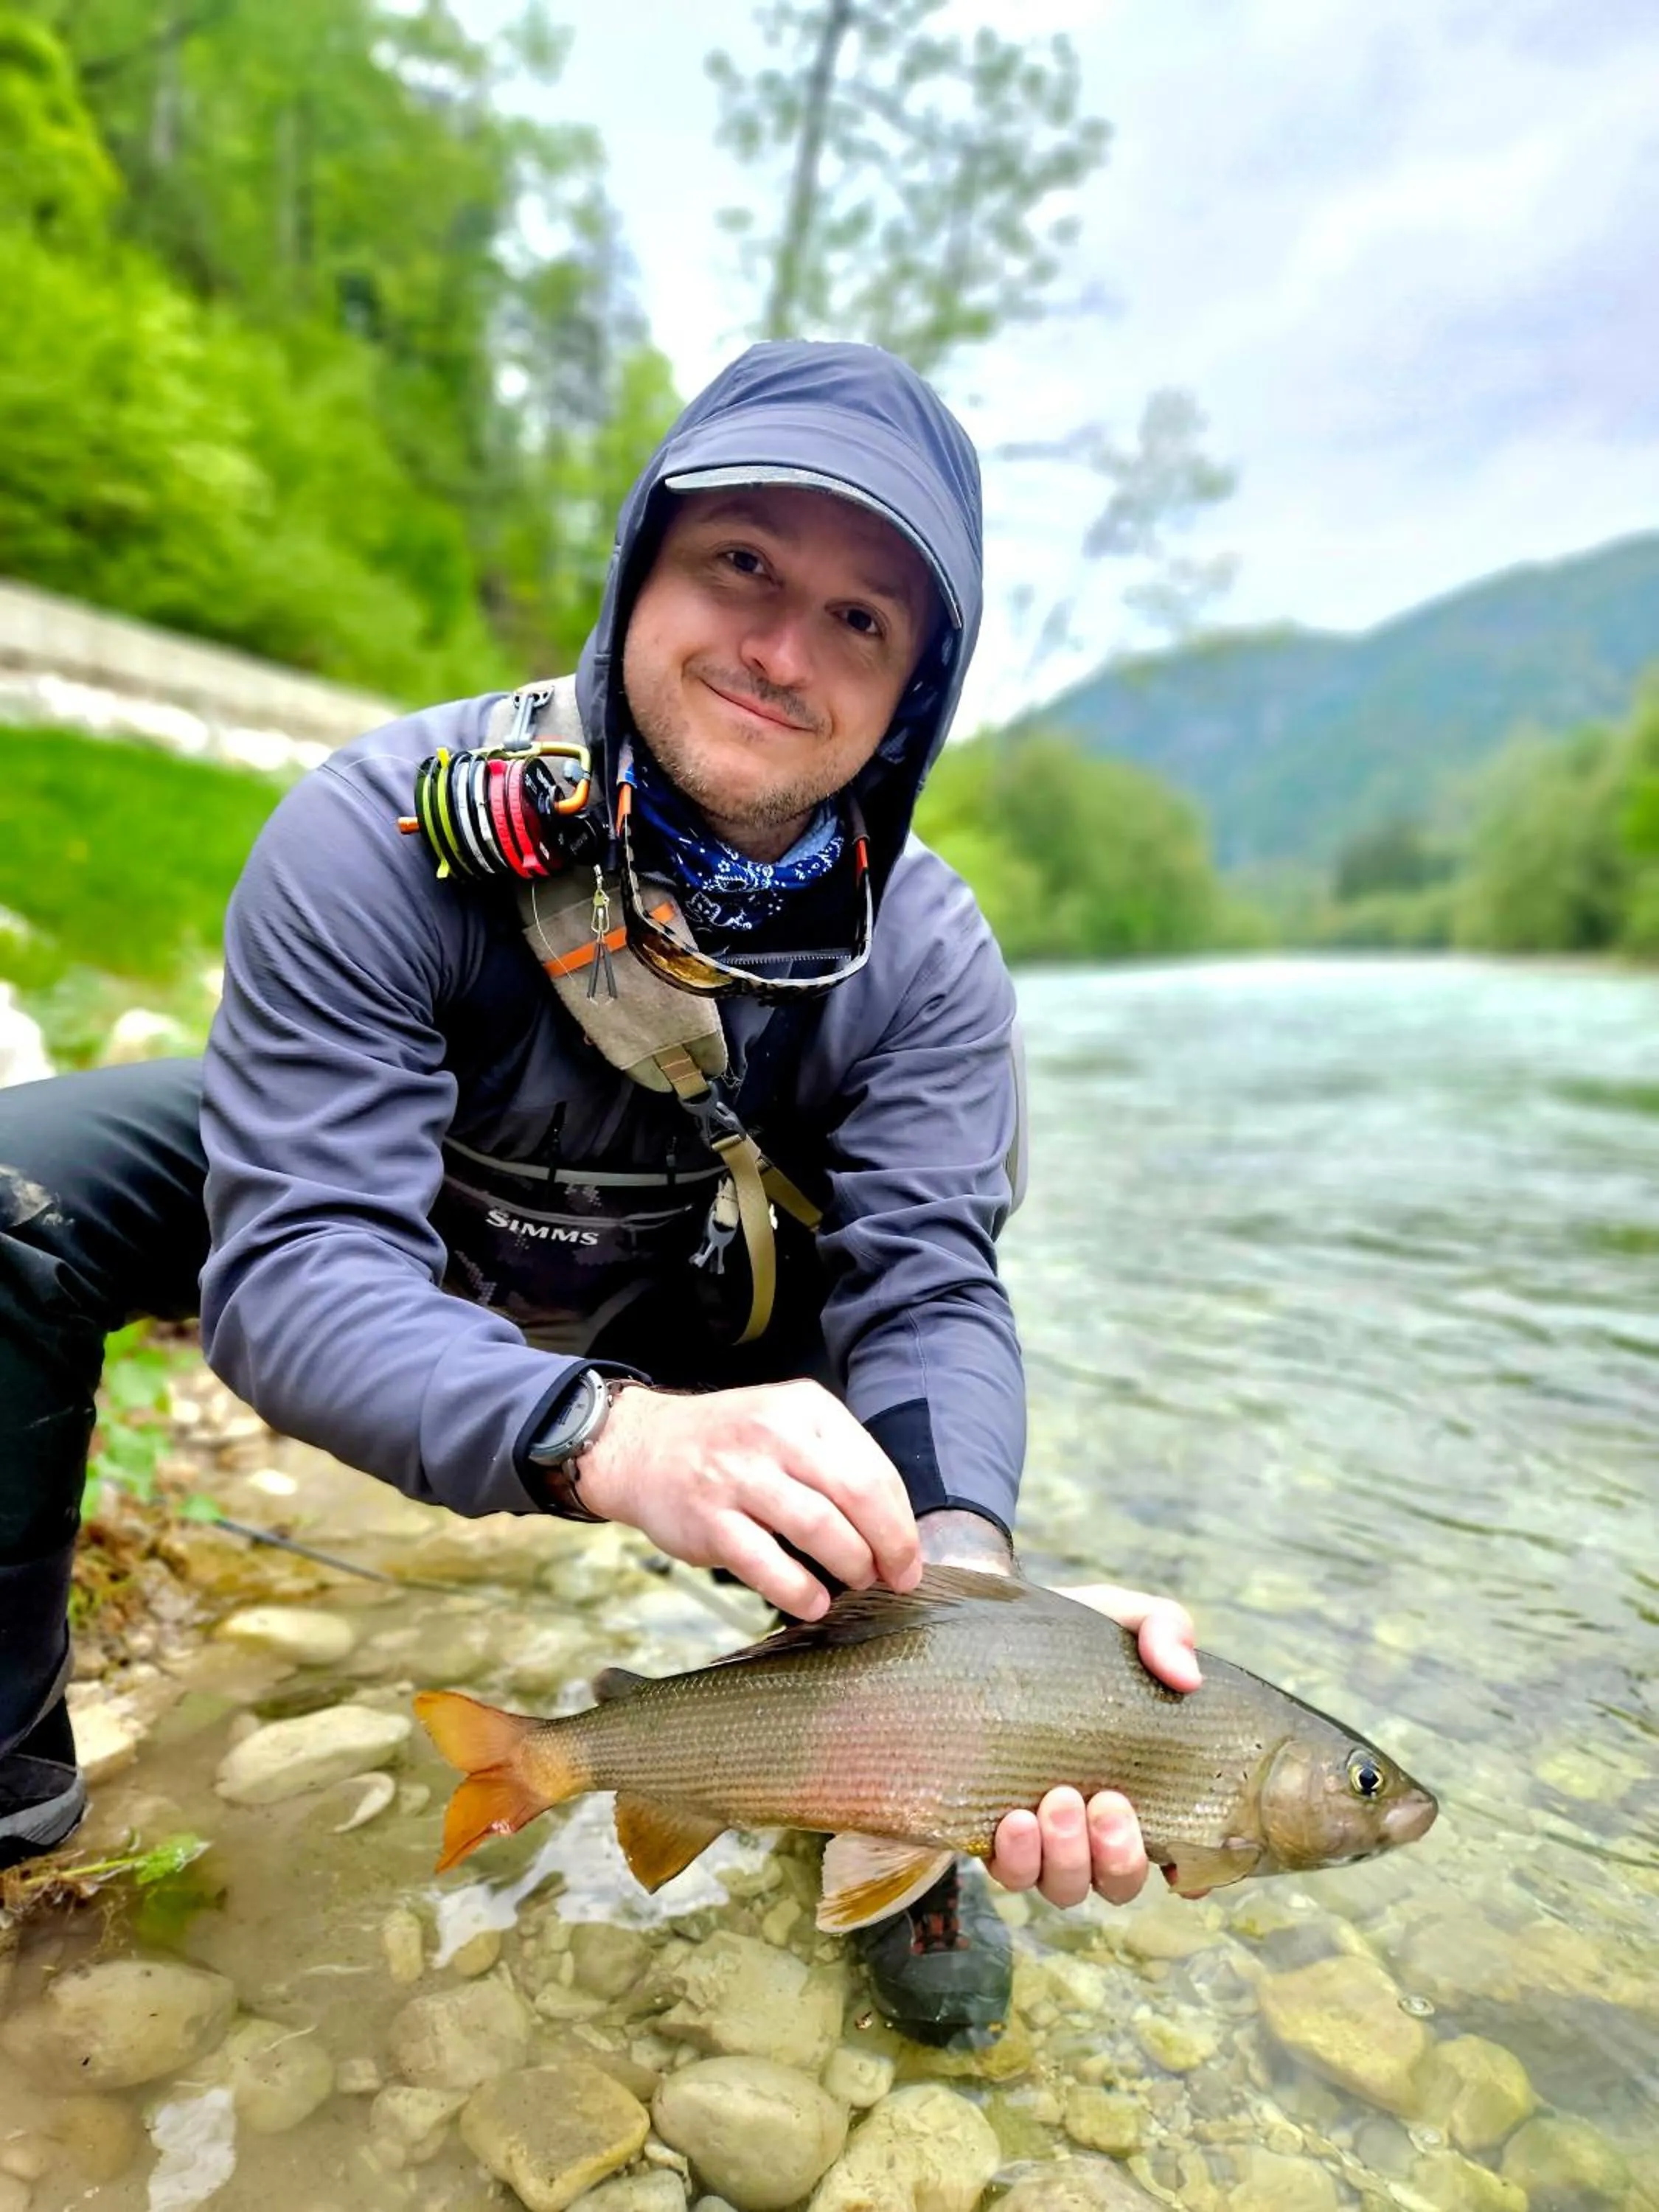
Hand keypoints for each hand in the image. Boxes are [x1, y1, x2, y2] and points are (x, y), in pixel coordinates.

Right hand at [575, 1380, 921, 1618]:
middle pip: (857, 1495)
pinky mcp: (710, 1520)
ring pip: (818, 1528)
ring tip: (858, 1583)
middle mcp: (774, 1435)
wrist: (642, 1447)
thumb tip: (890, 1526)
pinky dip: (799, 1590)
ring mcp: (739, 1477)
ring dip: (851, 1565)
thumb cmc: (727, 1444)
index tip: (907, 1554)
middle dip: (889, 1546)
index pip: (874, 1469)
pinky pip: (767, 1564)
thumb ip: (834, 1461)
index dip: (901, 1521)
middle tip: (897, 1577)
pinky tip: (813, 1602)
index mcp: (804, 1409)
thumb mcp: (785, 1423)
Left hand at [987, 1581, 1200, 1908]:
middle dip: (1117, 1855)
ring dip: (1066, 1857)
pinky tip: (1014, 1820)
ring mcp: (1043, 1834)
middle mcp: (1095, 1824)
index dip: (1191, 1872)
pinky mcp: (989, 1829)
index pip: (1178, 1852)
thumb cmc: (1069, 1633)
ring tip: (1055, 1801)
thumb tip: (1186, 1675)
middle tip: (1104, 1801)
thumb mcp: (1120, 1616)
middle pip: (1118, 1881)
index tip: (1182, 1862)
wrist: (986, 1627)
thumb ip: (1164, 1629)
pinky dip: (1016, 1858)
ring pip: (1064, 1886)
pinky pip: (1008, 1872)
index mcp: (1140, 1783)